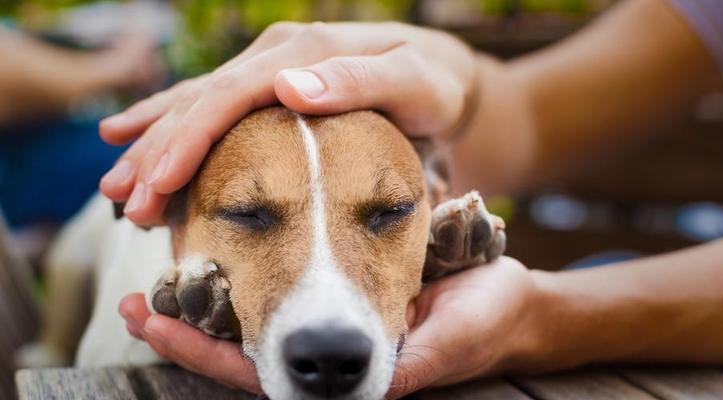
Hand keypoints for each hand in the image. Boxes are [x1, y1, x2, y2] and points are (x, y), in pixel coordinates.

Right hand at [99, 22, 477, 224]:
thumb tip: (290, 86)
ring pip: (196, 106)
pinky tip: (140, 146)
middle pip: (200, 102)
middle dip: (157, 152)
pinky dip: (175, 133)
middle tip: (123, 202)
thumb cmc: (432, 85)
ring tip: (117, 187)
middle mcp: (276, 56)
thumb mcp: (412, 81)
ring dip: (154, 146)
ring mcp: (271, 70)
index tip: (158, 183)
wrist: (443, 79)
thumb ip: (358, 80)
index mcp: (301, 51)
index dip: (187, 138)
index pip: (228, 95)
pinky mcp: (272, 90)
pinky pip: (213, 111)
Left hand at [119, 257, 546, 396]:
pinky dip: (246, 274)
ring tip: (158, 279)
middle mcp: (330, 354)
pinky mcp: (343, 296)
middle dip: (188, 331)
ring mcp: (333, 328)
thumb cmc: (485, 320)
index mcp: (349, 372)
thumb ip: (403, 361)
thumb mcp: (447, 342)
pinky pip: (285, 291)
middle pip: (244, 351)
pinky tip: (216, 245)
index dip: (209, 353)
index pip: (263, 373)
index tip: (154, 320)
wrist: (507, 304)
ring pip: (257, 321)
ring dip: (206, 302)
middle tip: (134, 304)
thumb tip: (356, 376)